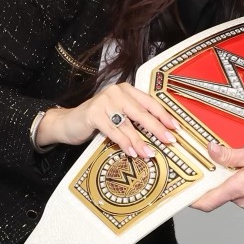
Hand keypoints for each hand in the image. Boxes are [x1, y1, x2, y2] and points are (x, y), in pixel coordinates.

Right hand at [35, 82, 181, 161]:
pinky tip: (131, 152)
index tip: (176, 128)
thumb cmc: (97, 120)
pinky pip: (113, 130)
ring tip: (150, 153)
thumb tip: (160, 135)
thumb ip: (135, 120)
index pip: (150, 102)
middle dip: (157, 128)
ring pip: (128, 124)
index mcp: (126, 90)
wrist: (68, 122)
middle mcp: (116, 92)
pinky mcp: (93, 113)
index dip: (164, 115)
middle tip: (169, 140)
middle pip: (142, 113)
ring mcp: (104, 101)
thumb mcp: (119, 116)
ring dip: (140, 141)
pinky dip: (123, 143)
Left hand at [192, 139, 243, 210]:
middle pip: (216, 194)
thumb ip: (231, 156)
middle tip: (202, 162)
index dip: (190, 200)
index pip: (206, 203)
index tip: (179, 192)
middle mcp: (243, 200)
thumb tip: (212, 152)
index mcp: (239, 190)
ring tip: (224, 158)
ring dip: (225, 178)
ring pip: (229, 191)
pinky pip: (241, 190)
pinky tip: (243, 165)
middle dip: (209, 180)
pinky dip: (237, 179)